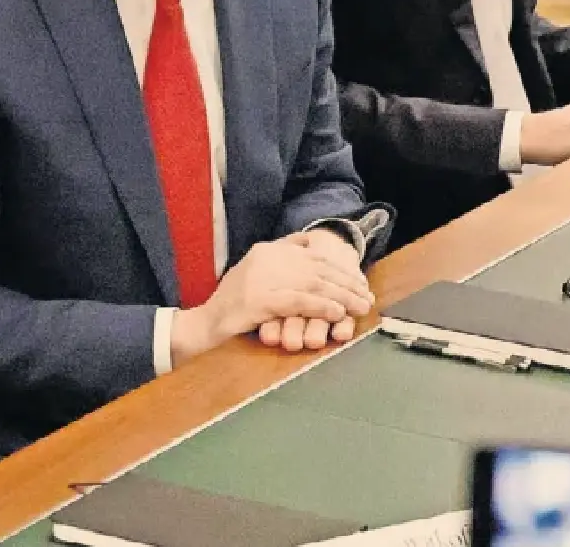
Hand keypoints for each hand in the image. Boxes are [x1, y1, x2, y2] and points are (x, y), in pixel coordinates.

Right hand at [170, 232, 373, 365]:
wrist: (203, 326)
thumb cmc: (231, 305)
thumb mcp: (255, 273)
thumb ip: (279, 261)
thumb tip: (309, 245)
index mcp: (266, 250)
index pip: (312, 254)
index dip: (339, 267)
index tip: (358, 280)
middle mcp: (265, 258)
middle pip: (317, 267)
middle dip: (346, 282)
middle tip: (366, 296)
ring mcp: (261, 278)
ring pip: (313, 282)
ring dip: (341, 295)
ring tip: (359, 306)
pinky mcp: (259, 300)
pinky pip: (298, 301)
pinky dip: (320, 306)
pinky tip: (337, 313)